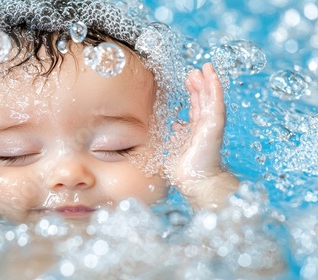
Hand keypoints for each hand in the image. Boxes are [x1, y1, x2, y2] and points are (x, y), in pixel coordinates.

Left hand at [171, 63, 237, 207]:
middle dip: (200, 84)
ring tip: (206, 67)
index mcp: (196, 131)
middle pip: (204, 100)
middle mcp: (205, 127)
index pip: (196, 107)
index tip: (189, 79)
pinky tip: (213, 78)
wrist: (196, 183)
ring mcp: (212, 126)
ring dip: (209, 82)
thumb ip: (179, 134)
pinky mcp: (215, 127)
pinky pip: (216, 105)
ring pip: (212, 99)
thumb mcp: (177, 146)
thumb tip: (176, 125)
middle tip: (195, 70)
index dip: (194, 93)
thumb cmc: (186, 170)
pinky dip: (216, 90)